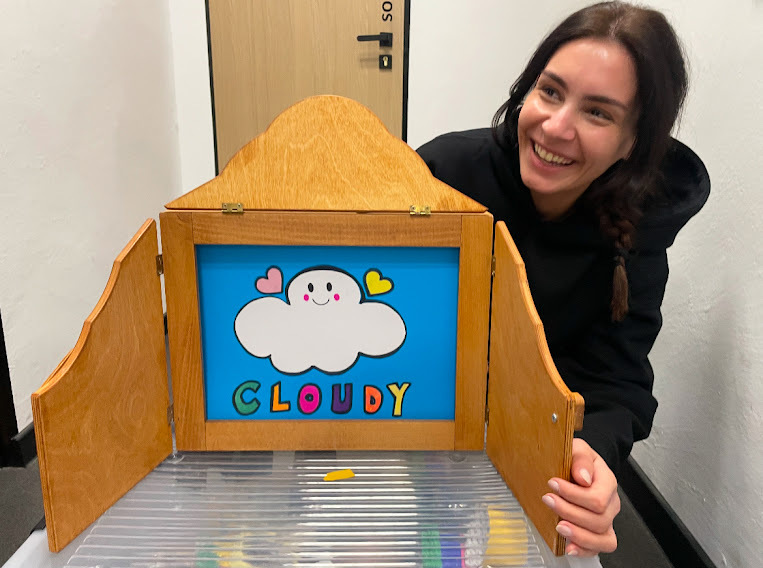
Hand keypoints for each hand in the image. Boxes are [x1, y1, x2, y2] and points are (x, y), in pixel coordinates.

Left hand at [542, 438, 619, 556]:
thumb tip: (583, 477)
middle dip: (569, 511)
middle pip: (598, 519)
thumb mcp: (578, 448)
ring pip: (603, 538)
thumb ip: (581, 459)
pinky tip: (569, 546)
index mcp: (607, 482)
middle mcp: (611, 503)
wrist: (580, 467)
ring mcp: (606, 520)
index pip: (597, 498)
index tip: (553, 484)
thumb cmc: (578, 460)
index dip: (573, 494)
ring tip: (559, 526)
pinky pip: (599, 548)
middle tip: (548, 500)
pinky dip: (584, 550)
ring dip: (578, 535)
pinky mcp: (599, 532)